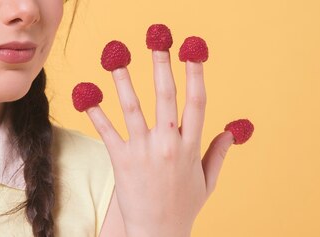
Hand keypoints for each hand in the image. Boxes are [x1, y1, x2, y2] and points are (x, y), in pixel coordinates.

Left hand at [76, 27, 250, 236]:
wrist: (158, 233)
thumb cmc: (183, 207)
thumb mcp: (207, 181)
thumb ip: (217, 154)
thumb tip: (231, 133)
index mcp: (191, 146)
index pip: (197, 102)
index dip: (195, 74)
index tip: (192, 52)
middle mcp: (168, 144)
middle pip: (166, 96)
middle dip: (162, 65)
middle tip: (158, 40)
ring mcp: (144, 151)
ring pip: (133, 108)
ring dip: (124, 80)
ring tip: (116, 57)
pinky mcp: (122, 160)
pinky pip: (108, 131)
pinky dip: (96, 112)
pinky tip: (88, 94)